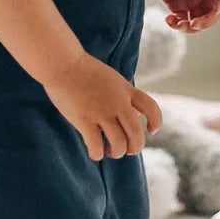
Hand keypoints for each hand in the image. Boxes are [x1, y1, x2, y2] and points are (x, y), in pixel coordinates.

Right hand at [46, 54, 163, 159]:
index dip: (156, 122)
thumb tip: (135, 115)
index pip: (151, 108)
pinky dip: (97, 154)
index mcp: (126, 90)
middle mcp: (118, 102)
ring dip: (117, 152)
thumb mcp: (113, 80)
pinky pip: (96, 145)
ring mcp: (101, 112)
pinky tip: (95, 153)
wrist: (63, 63)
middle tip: (127, 150)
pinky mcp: (84, 119)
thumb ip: (125, 96)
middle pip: (136, 133)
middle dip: (135, 147)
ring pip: (119, 143)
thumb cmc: (85, 71)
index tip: (151, 131)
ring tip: (110, 151)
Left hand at [150, 0, 219, 32]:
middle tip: (193, 25)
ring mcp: (190, 0)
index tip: (216, 10)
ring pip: (197, 21)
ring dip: (191, 28)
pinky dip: (177, 25)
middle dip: (206, 22)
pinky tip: (168, 20)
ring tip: (177, 24)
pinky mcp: (176, 5)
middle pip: (212, 13)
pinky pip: (181, 21)